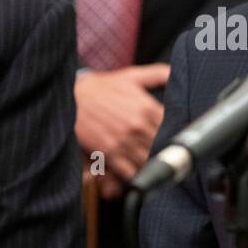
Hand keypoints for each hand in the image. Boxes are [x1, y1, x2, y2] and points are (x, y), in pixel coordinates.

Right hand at [75, 63, 168, 198]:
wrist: (69, 97)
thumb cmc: (101, 87)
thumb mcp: (131, 76)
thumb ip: (159, 74)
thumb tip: (178, 73)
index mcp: (148, 108)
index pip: (175, 128)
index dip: (178, 135)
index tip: (178, 139)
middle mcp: (138, 126)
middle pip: (163, 147)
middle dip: (166, 151)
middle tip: (169, 156)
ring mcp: (123, 142)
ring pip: (149, 162)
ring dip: (152, 164)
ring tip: (154, 165)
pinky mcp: (109, 154)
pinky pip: (130, 172)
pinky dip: (136, 175)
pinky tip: (137, 171)